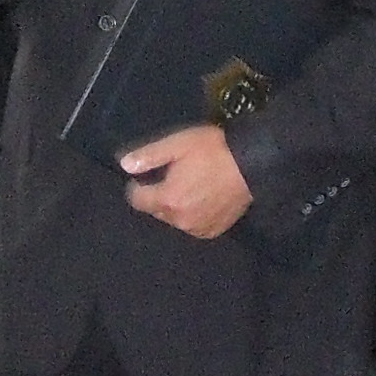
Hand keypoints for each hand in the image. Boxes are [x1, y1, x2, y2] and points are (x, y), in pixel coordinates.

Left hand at [118, 123, 250, 238]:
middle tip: (175, 176)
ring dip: (176, 206)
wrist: (252, 164)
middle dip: (159, 195)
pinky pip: (193, 225)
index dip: (139, 185)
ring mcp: (198, 228)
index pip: (137, 199)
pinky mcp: (214, 231)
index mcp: (168, 200)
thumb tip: (124, 165)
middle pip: (156, 210)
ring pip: (175, 219)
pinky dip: (193, 214)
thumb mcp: (177, 145)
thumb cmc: (213, 150)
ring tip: (191, 186)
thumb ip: (149, 156)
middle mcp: (180, 220)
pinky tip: (203, 198)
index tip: (148, 175)